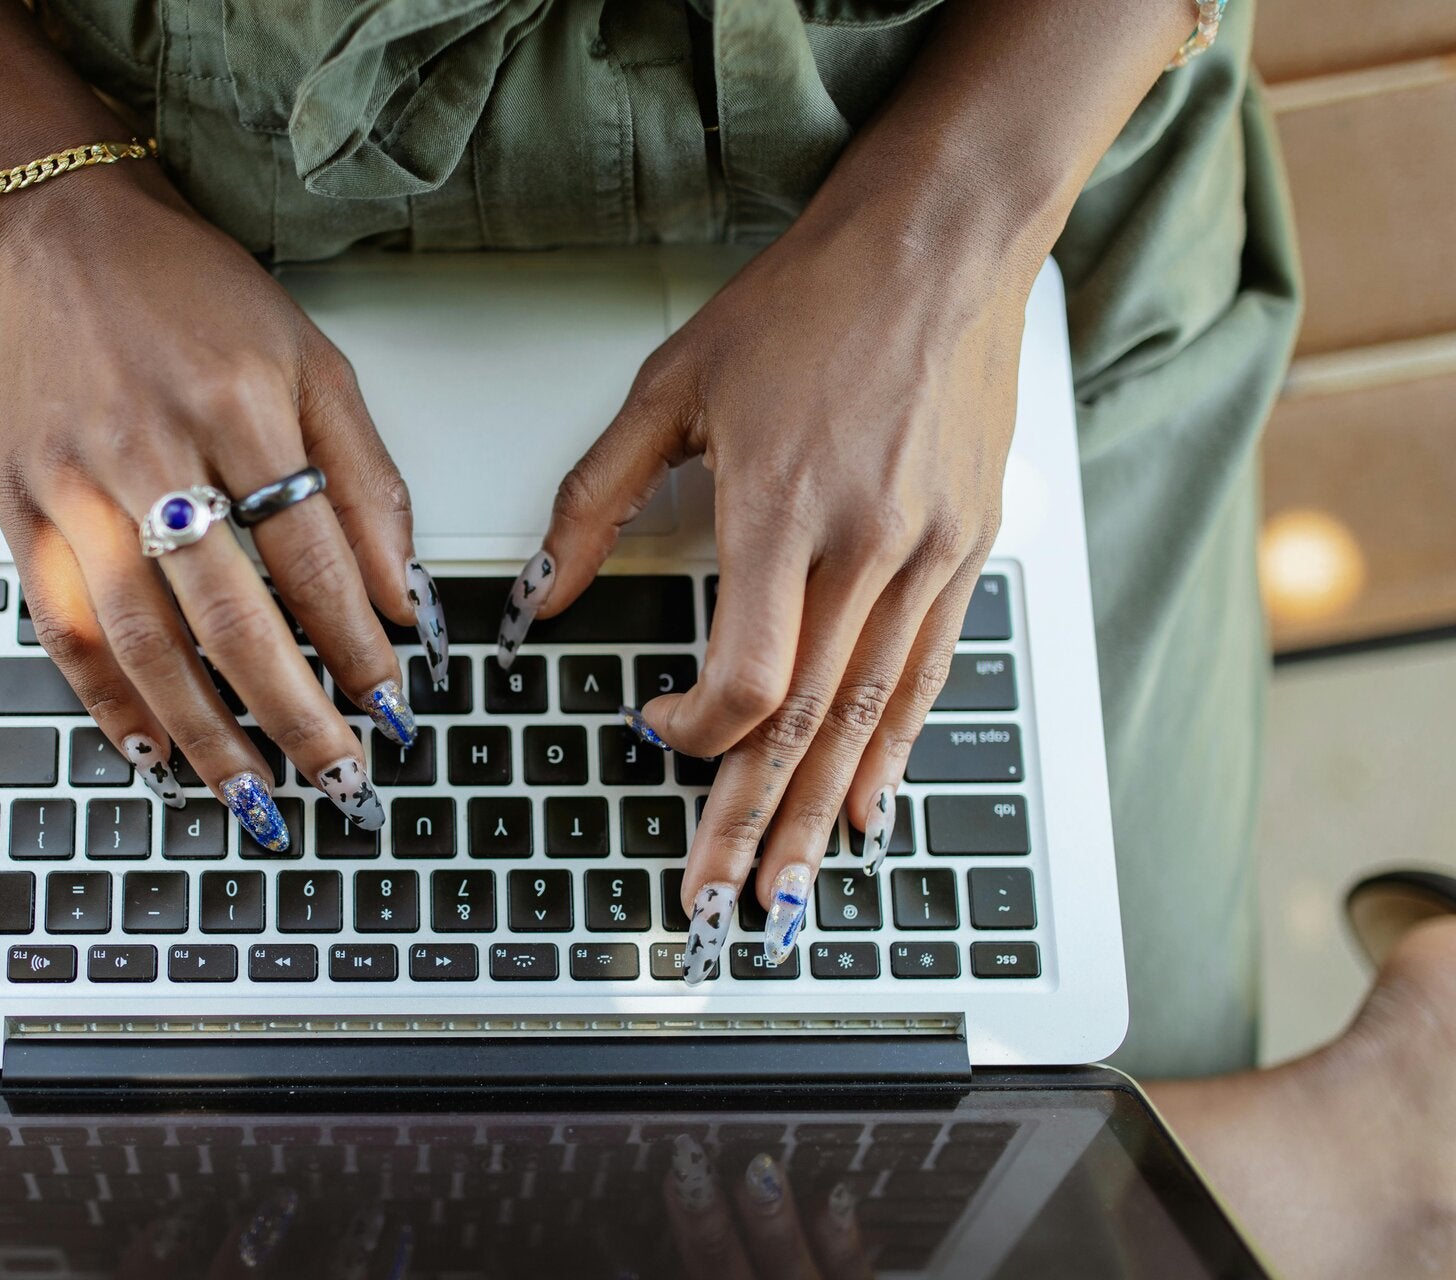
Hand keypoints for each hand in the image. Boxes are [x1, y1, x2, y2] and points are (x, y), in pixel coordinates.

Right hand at [0, 170, 448, 849]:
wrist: (67, 237)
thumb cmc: (198, 298)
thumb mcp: (313, 362)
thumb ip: (364, 482)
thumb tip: (401, 598)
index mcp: (238, 404)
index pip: (311, 555)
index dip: (354, 641)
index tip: (390, 702)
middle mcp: (151, 448)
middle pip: (229, 615)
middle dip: (292, 712)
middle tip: (336, 777)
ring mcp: (73, 483)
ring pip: (143, 639)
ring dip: (204, 731)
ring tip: (252, 794)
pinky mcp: (19, 505)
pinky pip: (63, 627)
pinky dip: (106, 700)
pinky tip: (150, 750)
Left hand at [501, 199, 1030, 976]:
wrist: (936, 248)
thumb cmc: (806, 305)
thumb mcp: (673, 387)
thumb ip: (596, 497)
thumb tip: (544, 590)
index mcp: (782, 510)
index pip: (748, 676)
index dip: (695, 729)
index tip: (654, 732)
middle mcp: (862, 548)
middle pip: (804, 722)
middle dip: (750, 821)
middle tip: (719, 903)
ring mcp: (923, 556)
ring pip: (867, 717)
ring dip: (819, 813)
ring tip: (789, 891)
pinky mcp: (962, 552)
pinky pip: (926, 677)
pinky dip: (892, 753)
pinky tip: (866, 810)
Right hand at [664, 1139, 871, 1279]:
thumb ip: (686, 1273)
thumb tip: (632, 1265)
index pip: (700, 1272)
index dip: (688, 1231)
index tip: (669, 1181)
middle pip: (728, 1272)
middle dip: (710, 1223)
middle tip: (692, 1168)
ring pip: (790, 1269)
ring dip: (773, 1222)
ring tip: (760, 1170)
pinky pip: (852, 1274)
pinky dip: (840, 1240)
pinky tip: (832, 1195)